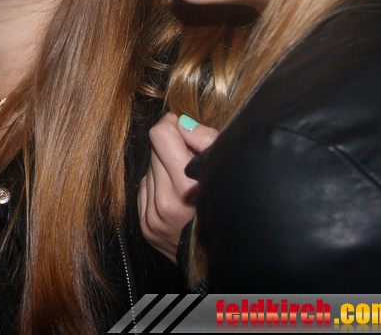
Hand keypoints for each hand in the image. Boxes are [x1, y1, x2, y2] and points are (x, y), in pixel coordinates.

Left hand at [138, 112, 217, 261]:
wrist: (224, 258)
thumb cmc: (235, 206)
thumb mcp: (229, 167)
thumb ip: (206, 139)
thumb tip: (181, 122)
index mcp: (187, 187)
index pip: (160, 135)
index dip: (173, 124)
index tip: (184, 127)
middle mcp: (166, 203)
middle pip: (154, 150)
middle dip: (172, 148)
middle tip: (192, 161)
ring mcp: (153, 218)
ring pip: (149, 170)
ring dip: (165, 170)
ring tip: (188, 184)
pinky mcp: (147, 228)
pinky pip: (145, 191)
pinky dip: (159, 189)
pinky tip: (178, 198)